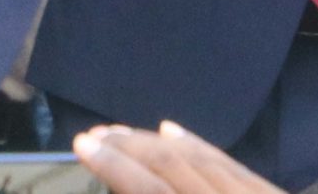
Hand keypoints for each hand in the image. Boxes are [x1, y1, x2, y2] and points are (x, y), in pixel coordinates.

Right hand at [74, 122, 286, 193]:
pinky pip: (235, 165)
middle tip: (95, 134)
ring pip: (201, 159)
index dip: (113, 167)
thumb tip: (120, 187)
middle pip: (173, 167)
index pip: (151, 191)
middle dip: (128, 148)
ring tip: (121, 131)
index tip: (82, 144)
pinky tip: (171, 129)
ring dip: (155, 141)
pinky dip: (198, 145)